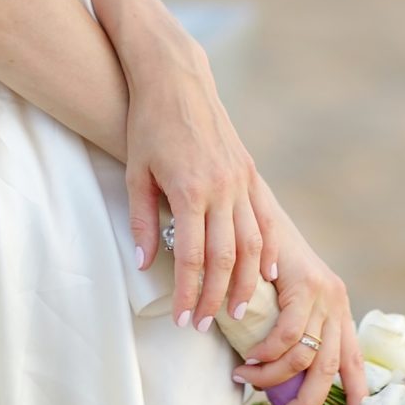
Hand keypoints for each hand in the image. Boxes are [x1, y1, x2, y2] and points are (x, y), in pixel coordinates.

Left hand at [123, 46, 274, 333]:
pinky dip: (268, 250)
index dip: (190, 293)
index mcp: (189, 191)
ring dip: (245, 281)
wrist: (176, 80)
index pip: (192, 257)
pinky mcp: (248, 173)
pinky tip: (268, 274)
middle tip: (207, 325)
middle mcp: (221, 188)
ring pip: (252, 243)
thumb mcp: (135, 174)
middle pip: (226, 258)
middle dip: (217, 297)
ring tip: (238, 310)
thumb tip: (147, 263)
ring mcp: (239, 180)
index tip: (183, 319)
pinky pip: (265, 220)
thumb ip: (143, 222)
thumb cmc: (148, 126)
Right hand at [231, 188, 368, 404]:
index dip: (359, 399)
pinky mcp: (306, 283)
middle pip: (330, 371)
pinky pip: (289, 334)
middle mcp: (338, 304)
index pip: (353, 363)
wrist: (256, 208)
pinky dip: (267, 353)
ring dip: (272, 378)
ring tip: (245, 378)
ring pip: (306, 357)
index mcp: (337, 311)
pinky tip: (248, 357)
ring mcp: (324, 293)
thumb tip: (274, 377)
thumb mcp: (280, 299)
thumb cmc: (260, 258)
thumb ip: (286, 330)